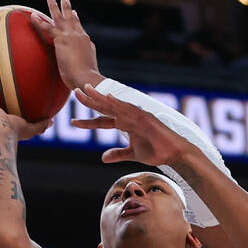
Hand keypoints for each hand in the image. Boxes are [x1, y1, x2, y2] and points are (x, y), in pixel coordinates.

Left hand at [30, 0, 100, 89]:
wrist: (86, 78)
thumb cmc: (87, 78)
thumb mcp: (87, 67)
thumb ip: (84, 62)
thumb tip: (83, 68)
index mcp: (86, 42)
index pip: (80, 28)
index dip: (77, 20)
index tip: (75, 13)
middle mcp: (79, 35)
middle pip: (72, 18)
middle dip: (68, 7)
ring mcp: (70, 36)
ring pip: (60, 17)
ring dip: (54, 6)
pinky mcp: (61, 39)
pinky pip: (47, 27)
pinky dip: (39, 21)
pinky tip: (33, 15)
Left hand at [70, 84, 196, 165]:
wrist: (175, 153)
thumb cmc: (157, 152)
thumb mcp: (133, 154)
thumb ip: (118, 154)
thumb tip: (103, 157)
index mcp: (125, 124)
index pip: (103, 121)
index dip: (88, 122)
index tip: (73, 123)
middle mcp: (129, 117)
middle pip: (106, 108)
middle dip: (90, 101)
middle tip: (75, 92)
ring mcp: (137, 115)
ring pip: (115, 105)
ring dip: (101, 97)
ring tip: (87, 90)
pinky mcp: (145, 117)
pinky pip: (129, 109)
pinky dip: (118, 103)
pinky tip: (108, 97)